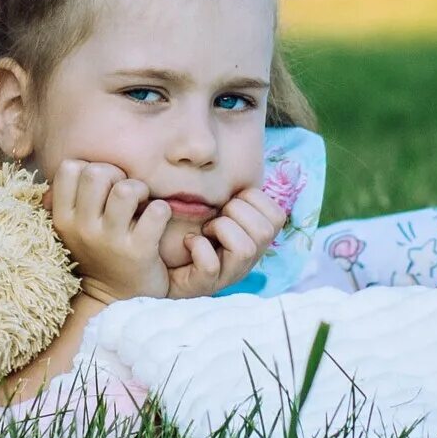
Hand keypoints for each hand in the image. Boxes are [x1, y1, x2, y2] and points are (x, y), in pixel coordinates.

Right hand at [48, 160, 171, 303]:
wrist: (115, 302)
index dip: (89, 168)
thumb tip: (80, 166)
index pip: (69, 168)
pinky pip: (156, 211)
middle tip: (124, 194)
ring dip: (139, 189)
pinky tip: (157, 220)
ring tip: (141, 203)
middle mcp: (83, 229)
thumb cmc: (97, 253)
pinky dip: (162, 210)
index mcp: (63, 219)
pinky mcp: (139, 252)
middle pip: (97, 173)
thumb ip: (73, 198)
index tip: (101, 187)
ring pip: (125, 189)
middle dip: (116, 175)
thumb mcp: (73, 229)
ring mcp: (110, 241)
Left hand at [161, 186, 287, 298]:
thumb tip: (229, 151)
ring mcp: (228, 274)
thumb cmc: (188, 222)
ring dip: (221, 229)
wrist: (159, 262)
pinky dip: (198, 247)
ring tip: (206, 228)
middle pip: (265, 231)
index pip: (277, 215)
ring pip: (245, 249)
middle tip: (217, 215)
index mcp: (256, 237)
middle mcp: (248, 258)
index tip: (230, 200)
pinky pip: (211, 266)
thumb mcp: (215, 201)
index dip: (253, 199)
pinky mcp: (204, 286)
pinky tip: (189, 241)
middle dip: (237, 212)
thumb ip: (229, 185)